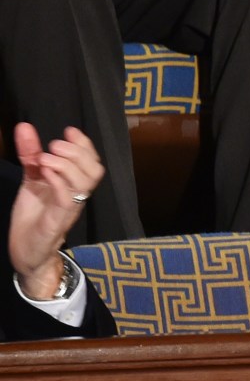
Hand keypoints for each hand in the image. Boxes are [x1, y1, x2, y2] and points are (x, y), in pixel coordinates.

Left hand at [8, 123, 103, 299]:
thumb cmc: (33, 217)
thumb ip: (30, 155)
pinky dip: (57, 182)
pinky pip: (66, 200)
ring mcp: (69, 209)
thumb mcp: (31, 181)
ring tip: (46, 158)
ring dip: (67, 165)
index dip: (85, 144)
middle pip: (95, 170)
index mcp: (74, 185)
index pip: (91, 161)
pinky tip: (43, 173)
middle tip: (53, 145)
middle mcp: (76, 196)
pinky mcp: (56, 222)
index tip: (69, 131)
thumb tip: (25, 127)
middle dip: (78, 152)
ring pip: (84, 183)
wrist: (27, 253)